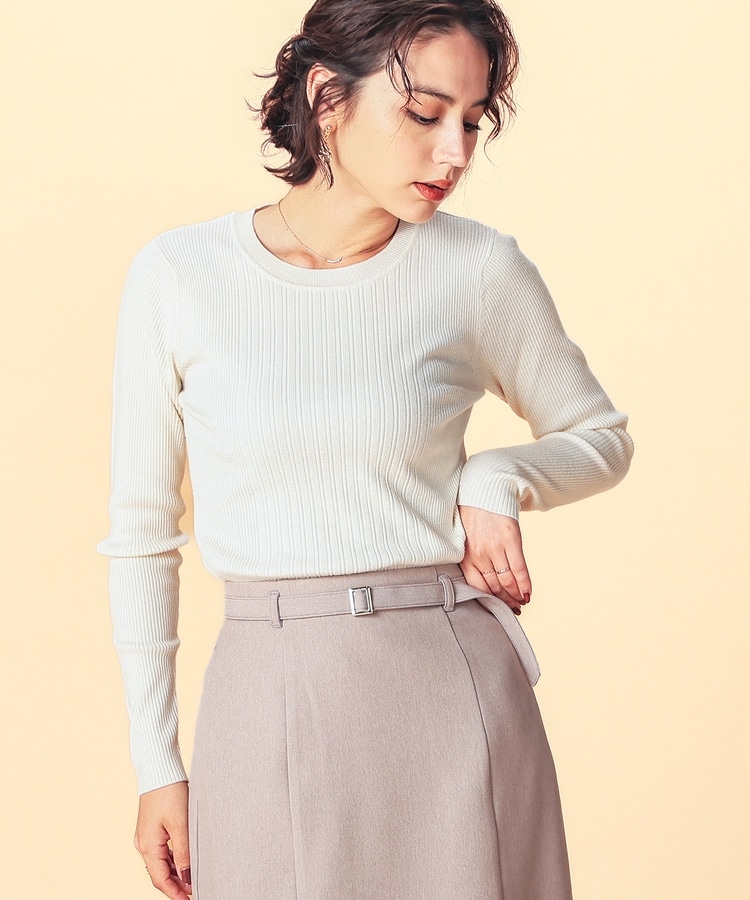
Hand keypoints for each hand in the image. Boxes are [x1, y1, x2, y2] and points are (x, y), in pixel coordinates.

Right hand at [135, 781, 191, 898]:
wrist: (159, 767)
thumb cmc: (169, 791)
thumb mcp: (180, 822)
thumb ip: (184, 852)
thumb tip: (188, 877)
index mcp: (148, 846)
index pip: (161, 880)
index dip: (176, 893)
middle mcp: (144, 844)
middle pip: (160, 874)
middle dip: (177, 886)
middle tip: (196, 891)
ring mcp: (147, 836)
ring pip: (163, 862)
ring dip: (177, 873)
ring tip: (195, 879)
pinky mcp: (152, 827)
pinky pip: (163, 850)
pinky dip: (175, 859)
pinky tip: (187, 860)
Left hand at [458, 506, 531, 614]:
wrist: (486, 490)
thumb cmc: (473, 515)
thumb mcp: (464, 539)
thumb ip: (471, 559)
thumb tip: (483, 581)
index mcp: (466, 556)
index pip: (477, 587)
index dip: (489, 602)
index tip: (497, 610)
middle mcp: (480, 554)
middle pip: (494, 586)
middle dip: (505, 601)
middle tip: (514, 610)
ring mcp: (495, 547)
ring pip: (507, 580)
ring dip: (516, 595)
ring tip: (522, 603)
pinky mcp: (511, 539)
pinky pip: (519, 567)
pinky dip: (525, 583)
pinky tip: (528, 593)